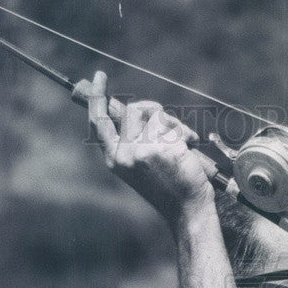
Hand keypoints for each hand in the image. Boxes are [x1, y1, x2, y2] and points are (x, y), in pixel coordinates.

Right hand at [84, 70, 214, 225]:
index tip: (100, 77)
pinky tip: (190, 152)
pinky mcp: (161, 148)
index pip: (98, 121)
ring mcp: (141, 150)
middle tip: (172, 127)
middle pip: (133, 110)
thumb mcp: (143, 165)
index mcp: (115, 159)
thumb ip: (135, 141)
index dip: (97, 97)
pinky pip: (174, 126)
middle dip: (155, 111)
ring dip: (174, 125)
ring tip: (184, 145)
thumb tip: (137, 110)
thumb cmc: (171, 188)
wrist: (188, 211)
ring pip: (156, 114)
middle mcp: (123, 154)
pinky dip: (187, 134)